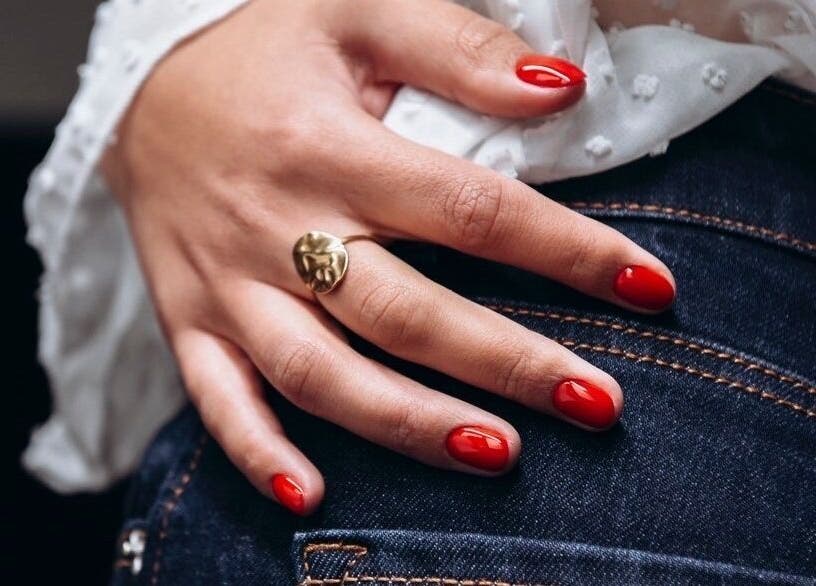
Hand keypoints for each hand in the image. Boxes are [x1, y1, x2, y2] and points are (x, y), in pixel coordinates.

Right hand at [103, 0, 674, 514]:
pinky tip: (315, 497)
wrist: (145, 88)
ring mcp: (229, 284)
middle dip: (507, 363)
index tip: (648, 289)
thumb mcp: (356, 9)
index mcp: (327, 146)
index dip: (565, 252)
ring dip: (409, 424)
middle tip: (597, 402)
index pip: (469, 210)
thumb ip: (457, 48)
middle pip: (405, 312)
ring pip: (322, 373)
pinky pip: (217, 398)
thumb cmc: (263, 47)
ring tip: (499, 456)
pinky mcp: (191, 318)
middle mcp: (277, 227)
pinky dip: (260, 455)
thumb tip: (560, 89)